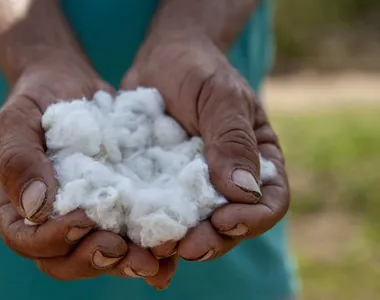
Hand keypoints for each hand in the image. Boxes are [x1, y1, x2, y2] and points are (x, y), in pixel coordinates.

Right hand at [0, 53, 168, 283]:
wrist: (68, 84)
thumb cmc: (35, 100)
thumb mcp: (17, 120)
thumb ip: (17, 161)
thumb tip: (35, 208)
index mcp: (16, 207)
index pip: (26, 240)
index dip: (52, 240)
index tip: (81, 220)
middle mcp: (48, 221)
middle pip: (63, 259)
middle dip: (92, 259)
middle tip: (119, 248)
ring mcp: (83, 217)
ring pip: (98, 255)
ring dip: (124, 263)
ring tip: (152, 259)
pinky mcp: (114, 208)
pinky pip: (127, 237)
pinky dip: (146, 249)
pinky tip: (169, 254)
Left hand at [121, 36, 289, 261]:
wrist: (159, 61)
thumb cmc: (197, 69)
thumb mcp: (220, 95)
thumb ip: (233, 139)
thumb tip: (245, 192)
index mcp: (256, 160)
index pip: (269, 200)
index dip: (253, 219)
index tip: (225, 221)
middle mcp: (226, 180)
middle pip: (230, 225)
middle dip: (211, 241)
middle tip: (185, 248)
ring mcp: (191, 187)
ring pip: (193, 228)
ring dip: (178, 245)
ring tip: (156, 250)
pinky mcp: (158, 188)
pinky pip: (157, 216)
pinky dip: (149, 233)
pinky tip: (135, 245)